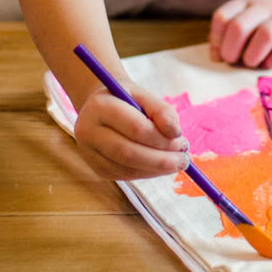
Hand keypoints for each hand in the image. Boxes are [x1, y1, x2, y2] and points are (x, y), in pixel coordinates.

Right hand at [73, 81, 189, 179]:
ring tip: (177, 162)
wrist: (101, 106)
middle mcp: (87, 131)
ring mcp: (88, 152)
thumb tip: (175, 134)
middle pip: (128, 152)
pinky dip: (147, 173)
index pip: (135, 127)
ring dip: (156, 169)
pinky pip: (124, 175)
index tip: (183, 140)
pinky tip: (161, 166)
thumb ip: (161, 110)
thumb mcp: (144, 95)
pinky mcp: (96, 168)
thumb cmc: (127, 99)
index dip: (161, 138)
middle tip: (184, 159)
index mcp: (99, 106)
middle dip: (161, 159)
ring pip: (126, 168)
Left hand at [209, 0, 271, 68]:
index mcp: (248, 0)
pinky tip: (271, 62)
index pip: (222, 17)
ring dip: (252, 56)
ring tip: (252, 62)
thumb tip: (215, 55)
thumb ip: (232, 27)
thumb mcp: (253, 8)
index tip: (221, 53)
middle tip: (234, 61)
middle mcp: (266, 6)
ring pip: (264, 35)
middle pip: (239, 27)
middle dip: (231, 50)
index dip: (216, 39)